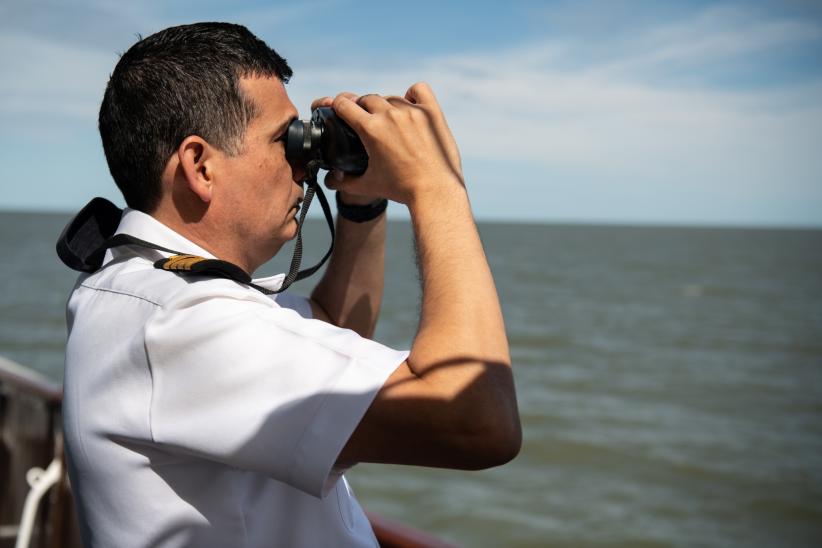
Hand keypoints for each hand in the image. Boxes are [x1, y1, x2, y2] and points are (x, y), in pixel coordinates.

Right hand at [322, 83, 463, 205]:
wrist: (434, 192)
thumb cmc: (401, 189)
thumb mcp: (368, 186)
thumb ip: (344, 182)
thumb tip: (330, 180)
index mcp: (371, 129)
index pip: (344, 104)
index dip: (338, 105)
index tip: (340, 109)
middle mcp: (390, 116)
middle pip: (367, 99)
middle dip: (363, 108)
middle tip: (367, 122)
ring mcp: (412, 112)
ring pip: (391, 98)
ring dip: (386, 106)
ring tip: (390, 122)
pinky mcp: (432, 113)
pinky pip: (418, 90)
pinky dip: (412, 94)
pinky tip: (410, 106)